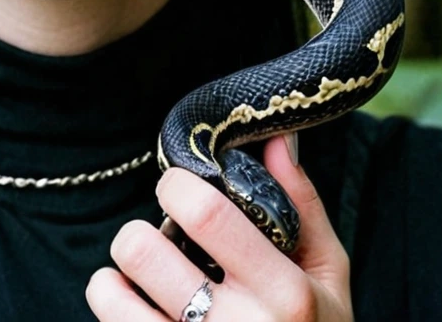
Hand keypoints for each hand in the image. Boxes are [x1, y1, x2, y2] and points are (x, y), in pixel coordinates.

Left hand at [86, 135, 351, 321]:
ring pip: (114, 299)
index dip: (175, 185)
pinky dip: (114, 312)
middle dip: (136, 233)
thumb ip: (303, 204)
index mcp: (285, 292)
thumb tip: (276, 137)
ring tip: (133, 278)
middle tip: (152, 238)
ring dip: (112, 280)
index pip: (204, 212)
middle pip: (144, 250)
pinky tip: (136, 312)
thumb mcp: (328, 275)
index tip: (176, 187)